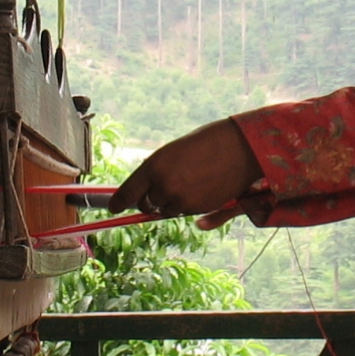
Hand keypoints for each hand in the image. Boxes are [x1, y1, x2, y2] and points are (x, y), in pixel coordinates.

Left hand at [109, 118, 263, 225]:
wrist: (240, 147)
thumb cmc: (207, 142)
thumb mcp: (174, 152)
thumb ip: (158, 172)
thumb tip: (147, 191)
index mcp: (154, 165)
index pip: (127, 192)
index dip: (119, 202)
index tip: (114, 208)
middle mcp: (164, 185)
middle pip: (146, 205)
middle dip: (149, 201)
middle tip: (161, 190)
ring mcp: (181, 200)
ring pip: (166, 210)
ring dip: (172, 201)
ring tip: (191, 181)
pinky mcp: (198, 209)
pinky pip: (185, 212)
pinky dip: (189, 204)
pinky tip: (202, 186)